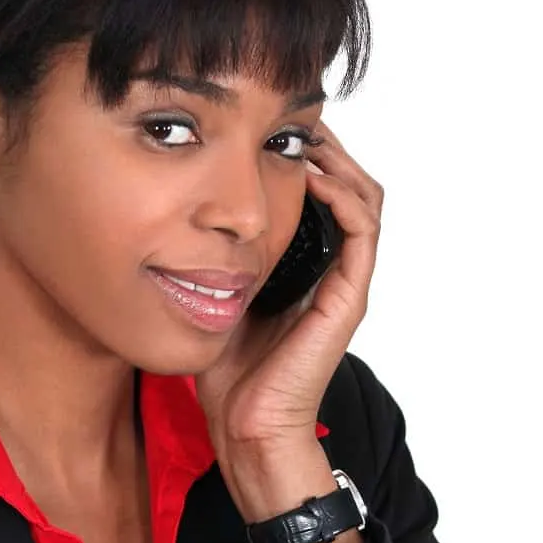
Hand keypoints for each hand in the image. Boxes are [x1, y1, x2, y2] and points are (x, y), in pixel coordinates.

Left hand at [195, 120, 383, 513]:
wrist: (245, 426)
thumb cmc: (228, 367)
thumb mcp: (212, 290)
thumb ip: (210, 253)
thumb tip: (176, 208)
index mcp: (305, 263)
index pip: (323, 192)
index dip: (308, 153)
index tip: (276, 124)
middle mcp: (331, 267)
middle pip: (350, 186)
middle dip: (328, 146)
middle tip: (297, 117)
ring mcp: (343, 282)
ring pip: (365, 200)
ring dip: (341, 161)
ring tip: (309, 134)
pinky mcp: (347, 298)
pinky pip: (362, 233)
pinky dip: (344, 196)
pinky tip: (315, 174)